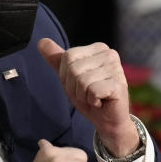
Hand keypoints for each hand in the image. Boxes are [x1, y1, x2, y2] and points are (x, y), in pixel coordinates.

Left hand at [37, 38, 138, 156]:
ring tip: (94, 97)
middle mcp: (109, 54)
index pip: (67, 56)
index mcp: (98, 48)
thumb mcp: (69, 77)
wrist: (107, 119)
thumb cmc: (89, 96)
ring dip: (83, 95)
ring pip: (82, 81)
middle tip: (87, 93)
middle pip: (73, 69)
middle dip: (74, 87)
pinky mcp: (118, 84)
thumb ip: (57, 59)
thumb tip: (42, 42)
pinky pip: (92, 91)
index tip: (79, 84)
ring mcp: (116, 68)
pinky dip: (92, 101)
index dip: (66, 76)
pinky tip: (101, 101)